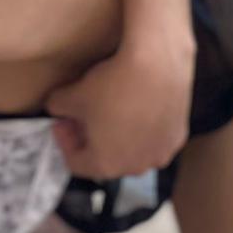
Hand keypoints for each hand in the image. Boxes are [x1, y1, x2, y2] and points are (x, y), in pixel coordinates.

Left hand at [44, 31, 195, 181]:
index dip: (64, 141)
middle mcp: (136, 168)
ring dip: (117, 135)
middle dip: (90, 138)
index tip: (61, 120)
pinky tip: (136, 102)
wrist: (157, 65)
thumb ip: (57, 107)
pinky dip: (142, 127)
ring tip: (110, 108)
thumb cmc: (112, 85)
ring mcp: (160, 154)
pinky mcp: (178, 137)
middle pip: (106, 158)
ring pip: (132, 149)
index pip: (76, 163)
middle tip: (81, 114)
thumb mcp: (72, 95)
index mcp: (106, 165)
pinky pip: (153, 137)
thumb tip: (55, 107)